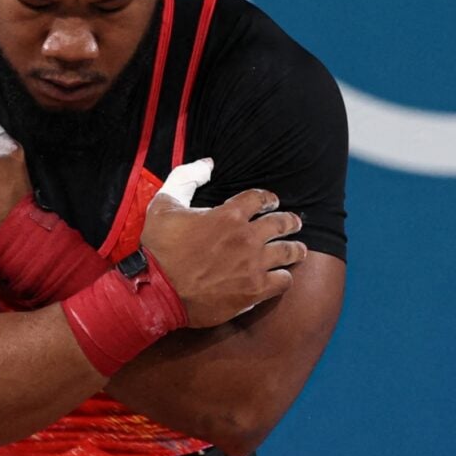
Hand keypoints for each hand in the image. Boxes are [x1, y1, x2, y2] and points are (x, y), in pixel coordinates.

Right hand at [139, 186, 303, 328]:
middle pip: (281, 223)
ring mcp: (254, 265)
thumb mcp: (164, 204)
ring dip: (295, 248)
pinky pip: (283, 281)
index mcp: (228, 214)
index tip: (271, 202)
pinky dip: (284, 277)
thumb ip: (186, 177)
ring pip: (288, 252)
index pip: (259, 198)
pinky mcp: (254, 291)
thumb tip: (208, 164)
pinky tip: (281, 276)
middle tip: (294, 223)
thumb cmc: (159, 248)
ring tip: (298, 249)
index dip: (268, 198)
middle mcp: (247, 237)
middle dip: (290, 221)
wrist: (158, 290)